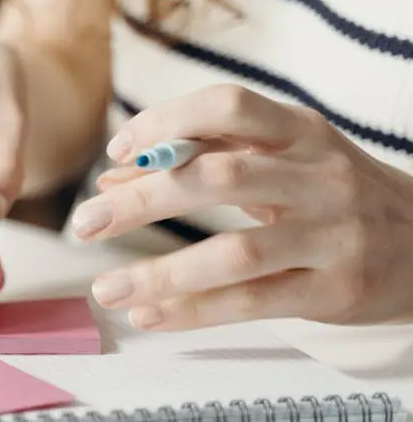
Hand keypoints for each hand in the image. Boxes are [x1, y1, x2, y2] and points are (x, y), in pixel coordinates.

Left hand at [71, 84, 412, 329]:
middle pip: (218, 179)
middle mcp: (318, 177)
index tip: (117, 151)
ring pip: (234, 253)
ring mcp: (332, 236)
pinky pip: (253, 302)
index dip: (165, 123)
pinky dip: (194, 311)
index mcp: (301, 132)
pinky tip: (150, 314)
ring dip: (160, 273)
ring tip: (106, 289)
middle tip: (84, 223)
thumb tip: (112, 180)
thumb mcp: (283, 160)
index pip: (227, 107)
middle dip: (142, 201)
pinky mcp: (335, 290)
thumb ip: (202, 159)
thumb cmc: (335, 195)